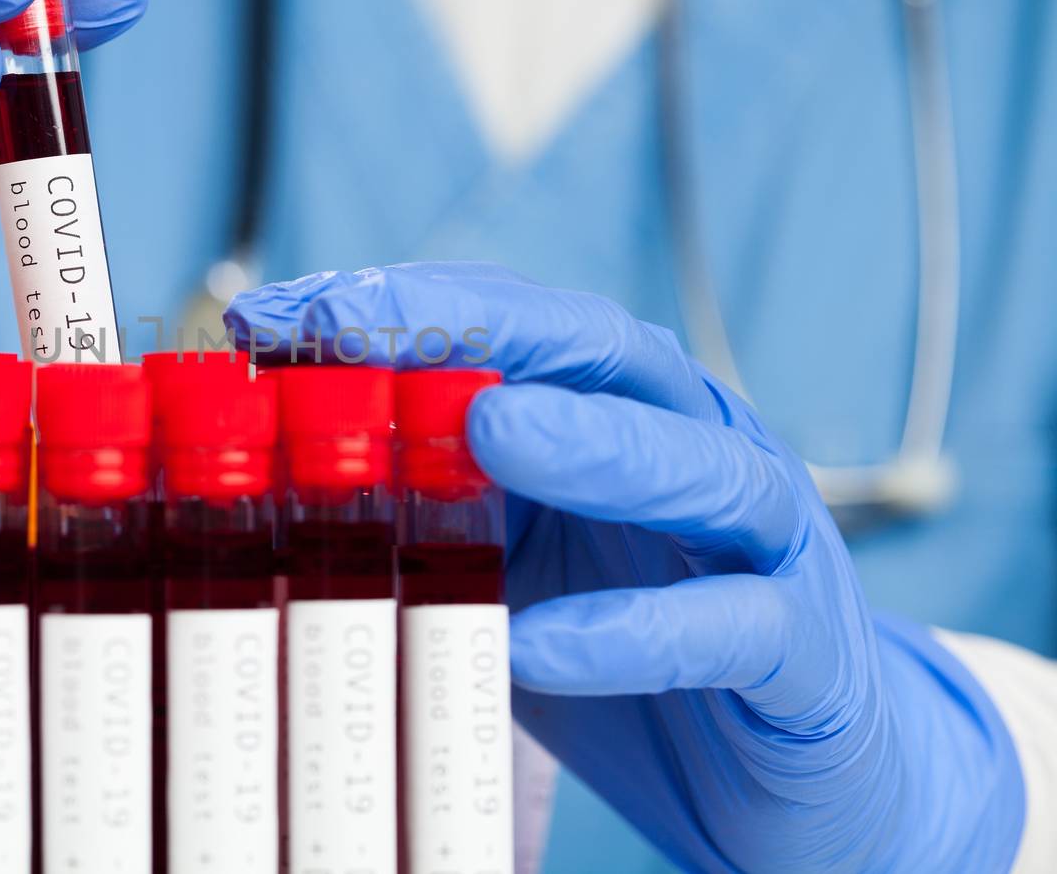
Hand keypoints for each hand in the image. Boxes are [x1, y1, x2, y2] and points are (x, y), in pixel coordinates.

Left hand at [226, 262, 1023, 872]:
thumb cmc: (627, 635)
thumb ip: (427, 500)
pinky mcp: (802, 649)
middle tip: (357, 323)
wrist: (790, 765)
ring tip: (486, 428)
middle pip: (601, 351)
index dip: (393, 307)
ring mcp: (762, 540)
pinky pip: (727, 629)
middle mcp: (694, 442)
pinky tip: (535, 645)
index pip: (506, 324)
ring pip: (698, 464)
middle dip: (474, 326)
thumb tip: (269, 457)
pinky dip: (632, 633)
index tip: (271, 315)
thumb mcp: (508, 555)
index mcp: (615, 409)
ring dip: (591, 442)